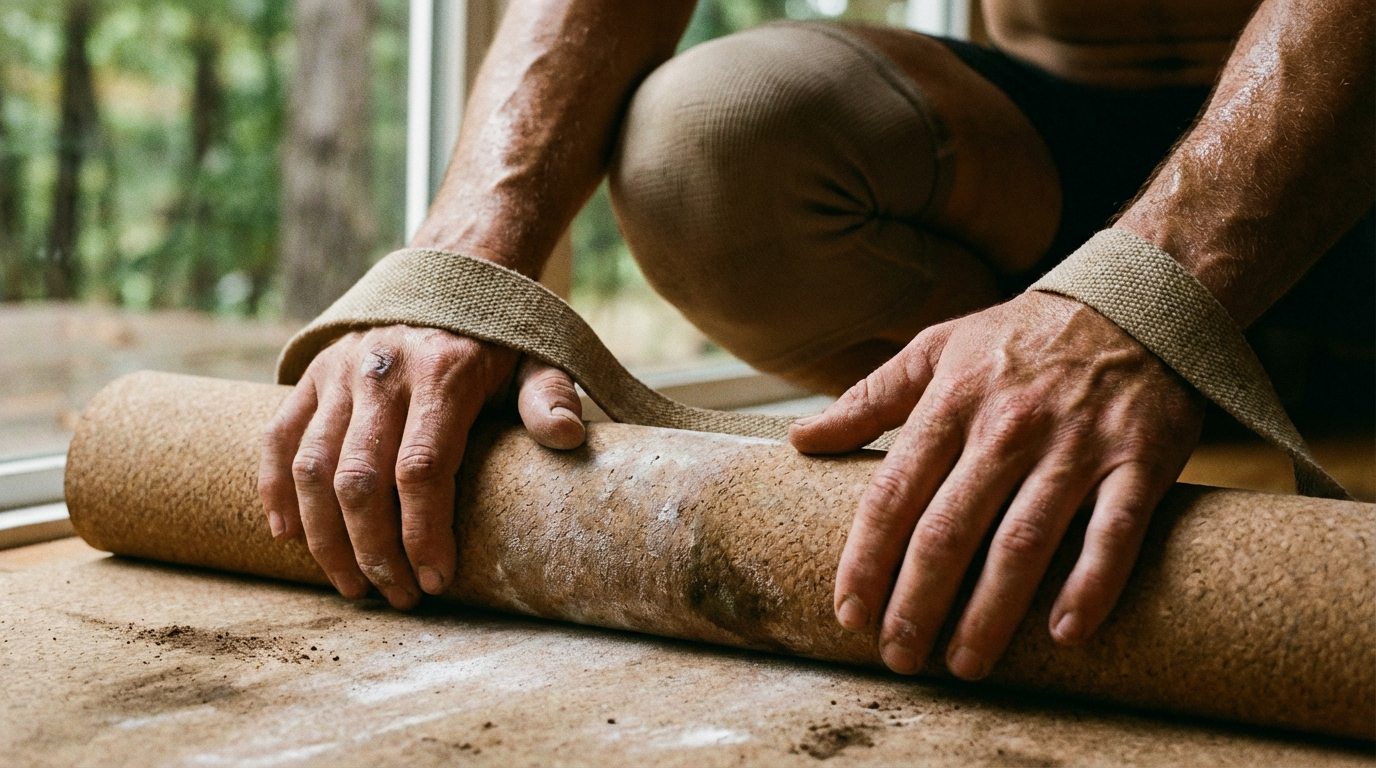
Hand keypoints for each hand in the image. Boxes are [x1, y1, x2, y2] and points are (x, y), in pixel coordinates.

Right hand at [258, 325, 583, 607]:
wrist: (452, 270)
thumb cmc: (499, 339)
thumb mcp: (537, 360)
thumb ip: (549, 398)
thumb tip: (567, 437)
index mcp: (443, 372)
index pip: (422, 470)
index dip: (423, 534)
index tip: (435, 579)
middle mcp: (382, 371)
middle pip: (360, 480)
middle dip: (374, 551)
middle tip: (397, 596)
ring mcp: (339, 372)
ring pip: (312, 468)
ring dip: (325, 538)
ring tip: (352, 585)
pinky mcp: (311, 375)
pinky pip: (278, 439)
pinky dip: (275, 491)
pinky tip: (288, 537)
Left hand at [789, 291, 1203, 678]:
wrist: (1138, 299)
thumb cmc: (1021, 334)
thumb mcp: (937, 347)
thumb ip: (868, 399)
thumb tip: (800, 441)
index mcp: (952, 401)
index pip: (893, 494)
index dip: (866, 559)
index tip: (849, 613)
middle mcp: (1009, 426)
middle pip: (948, 530)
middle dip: (917, 603)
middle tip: (898, 657)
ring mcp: (1077, 445)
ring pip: (1024, 542)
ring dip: (991, 613)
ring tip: (965, 665)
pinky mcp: (1142, 459)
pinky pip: (1115, 532)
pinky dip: (1091, 584)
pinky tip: (1064, 633)